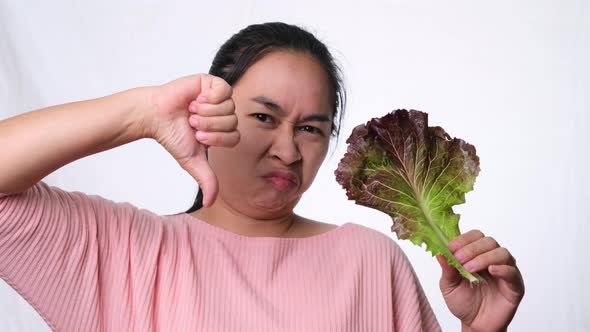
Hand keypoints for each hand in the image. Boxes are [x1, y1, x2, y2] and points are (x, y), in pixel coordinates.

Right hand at [149, 74, 238, 206]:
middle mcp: (222, 113)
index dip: (217, 139)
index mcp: (222, 130)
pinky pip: (224, 90)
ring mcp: (218, 97)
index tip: (198, 136)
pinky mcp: (211, 83)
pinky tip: (196, 99)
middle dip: (209, 126)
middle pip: (232, 122)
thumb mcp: (192, 161)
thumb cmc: (172, 136)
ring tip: (191, 111)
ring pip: (228, 107)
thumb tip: (211, 203)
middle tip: (192, 123)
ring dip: (206, 112)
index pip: (235, 137)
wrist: (155, 116)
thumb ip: (207, 179)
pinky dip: (209, 98)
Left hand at [436, 230, 524, 330]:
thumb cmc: (463, 302)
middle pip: (488, 241)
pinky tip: (491, 270)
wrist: (474, 324)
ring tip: (469, 269)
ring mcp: (505, 270)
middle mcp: (492, 259)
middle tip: (459, 259)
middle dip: (472, 248)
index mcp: (476, 255)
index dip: (464, 239)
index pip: (475, 236)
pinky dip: (502, 269)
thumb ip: (447, 269)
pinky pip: (512, 272)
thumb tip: (439, 252)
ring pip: (501, 253)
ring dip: (484, 257)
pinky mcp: (514, 285)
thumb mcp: (449, 285)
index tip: (451, 247)